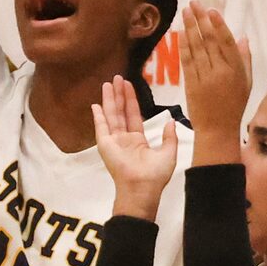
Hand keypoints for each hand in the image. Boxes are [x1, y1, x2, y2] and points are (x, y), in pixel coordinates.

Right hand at [93, 77, 176, 217]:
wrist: (142, 187)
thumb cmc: (155, 175)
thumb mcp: (169, 153)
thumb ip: (169, 137)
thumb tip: (171, 122)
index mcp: (138, 141)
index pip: (133, 115)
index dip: (131, 100)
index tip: (129, 85)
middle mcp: (124, 139)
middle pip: (120, 112)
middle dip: (119, 95)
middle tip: (117, 77)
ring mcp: (113, 142)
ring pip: (111, 116)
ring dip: (109, 100)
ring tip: (107, 83)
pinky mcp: (105, 145)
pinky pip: (100, 128)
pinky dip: (98, 116)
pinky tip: (95, 104)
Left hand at [181, 5, 252, 153]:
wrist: (217, 129)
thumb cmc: (235, 105)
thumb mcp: (247, 83)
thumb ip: (245, 59)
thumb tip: (243, 37)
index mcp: (236, 70)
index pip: (226, 42)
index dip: (218, 25)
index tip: (211, 10)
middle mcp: (220, 72)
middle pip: (209, 40)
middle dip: (200, 19)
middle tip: (194, 3)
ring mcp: (204, 78)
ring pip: (196, 48)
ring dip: (189, 27)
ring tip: (185, 11)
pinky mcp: (191, 84)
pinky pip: (187, 61)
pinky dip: (183, 45)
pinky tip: (180, 32)